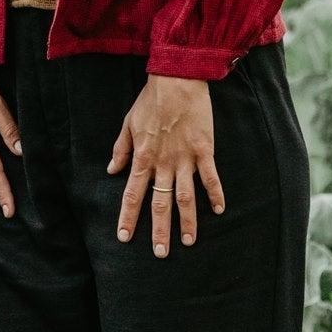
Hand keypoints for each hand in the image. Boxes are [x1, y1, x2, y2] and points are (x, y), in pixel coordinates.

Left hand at [107, 73, 225, 256]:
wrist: (176, 79)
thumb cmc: (151, 100)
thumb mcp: (128, 123)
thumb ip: (121, 149)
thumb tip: (112, 170)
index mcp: (143, 157)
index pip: (132, 194)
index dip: (128, 217)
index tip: (124, 237)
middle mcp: (163, 162)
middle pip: (159, 202)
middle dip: (159, 230)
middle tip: (160, 253)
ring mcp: (185, 158)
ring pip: (185, 196)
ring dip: (187, 220)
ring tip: (188, 241)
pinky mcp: (204, 149)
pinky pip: (210, 177)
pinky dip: (215, 194)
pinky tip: (219, 210)